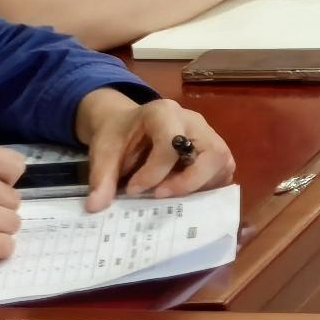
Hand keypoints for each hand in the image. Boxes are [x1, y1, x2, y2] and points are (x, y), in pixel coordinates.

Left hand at [73, 87, 233, 211]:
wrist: (127, 125)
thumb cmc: (118, 135)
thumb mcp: (103, 151)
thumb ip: (101, 177)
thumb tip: (95, 207)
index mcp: (164, 113)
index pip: (172, 141)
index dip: (155, 171)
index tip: (134, 189)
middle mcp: (193, 121)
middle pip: (212, 152)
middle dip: (190, 181)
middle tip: (162, 196)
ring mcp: (209, 136)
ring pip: (222, 163)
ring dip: (202, 187)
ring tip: (174, 200)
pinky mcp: (214, 152)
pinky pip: (223, 172)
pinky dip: (208, 188)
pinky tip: (186, 198)